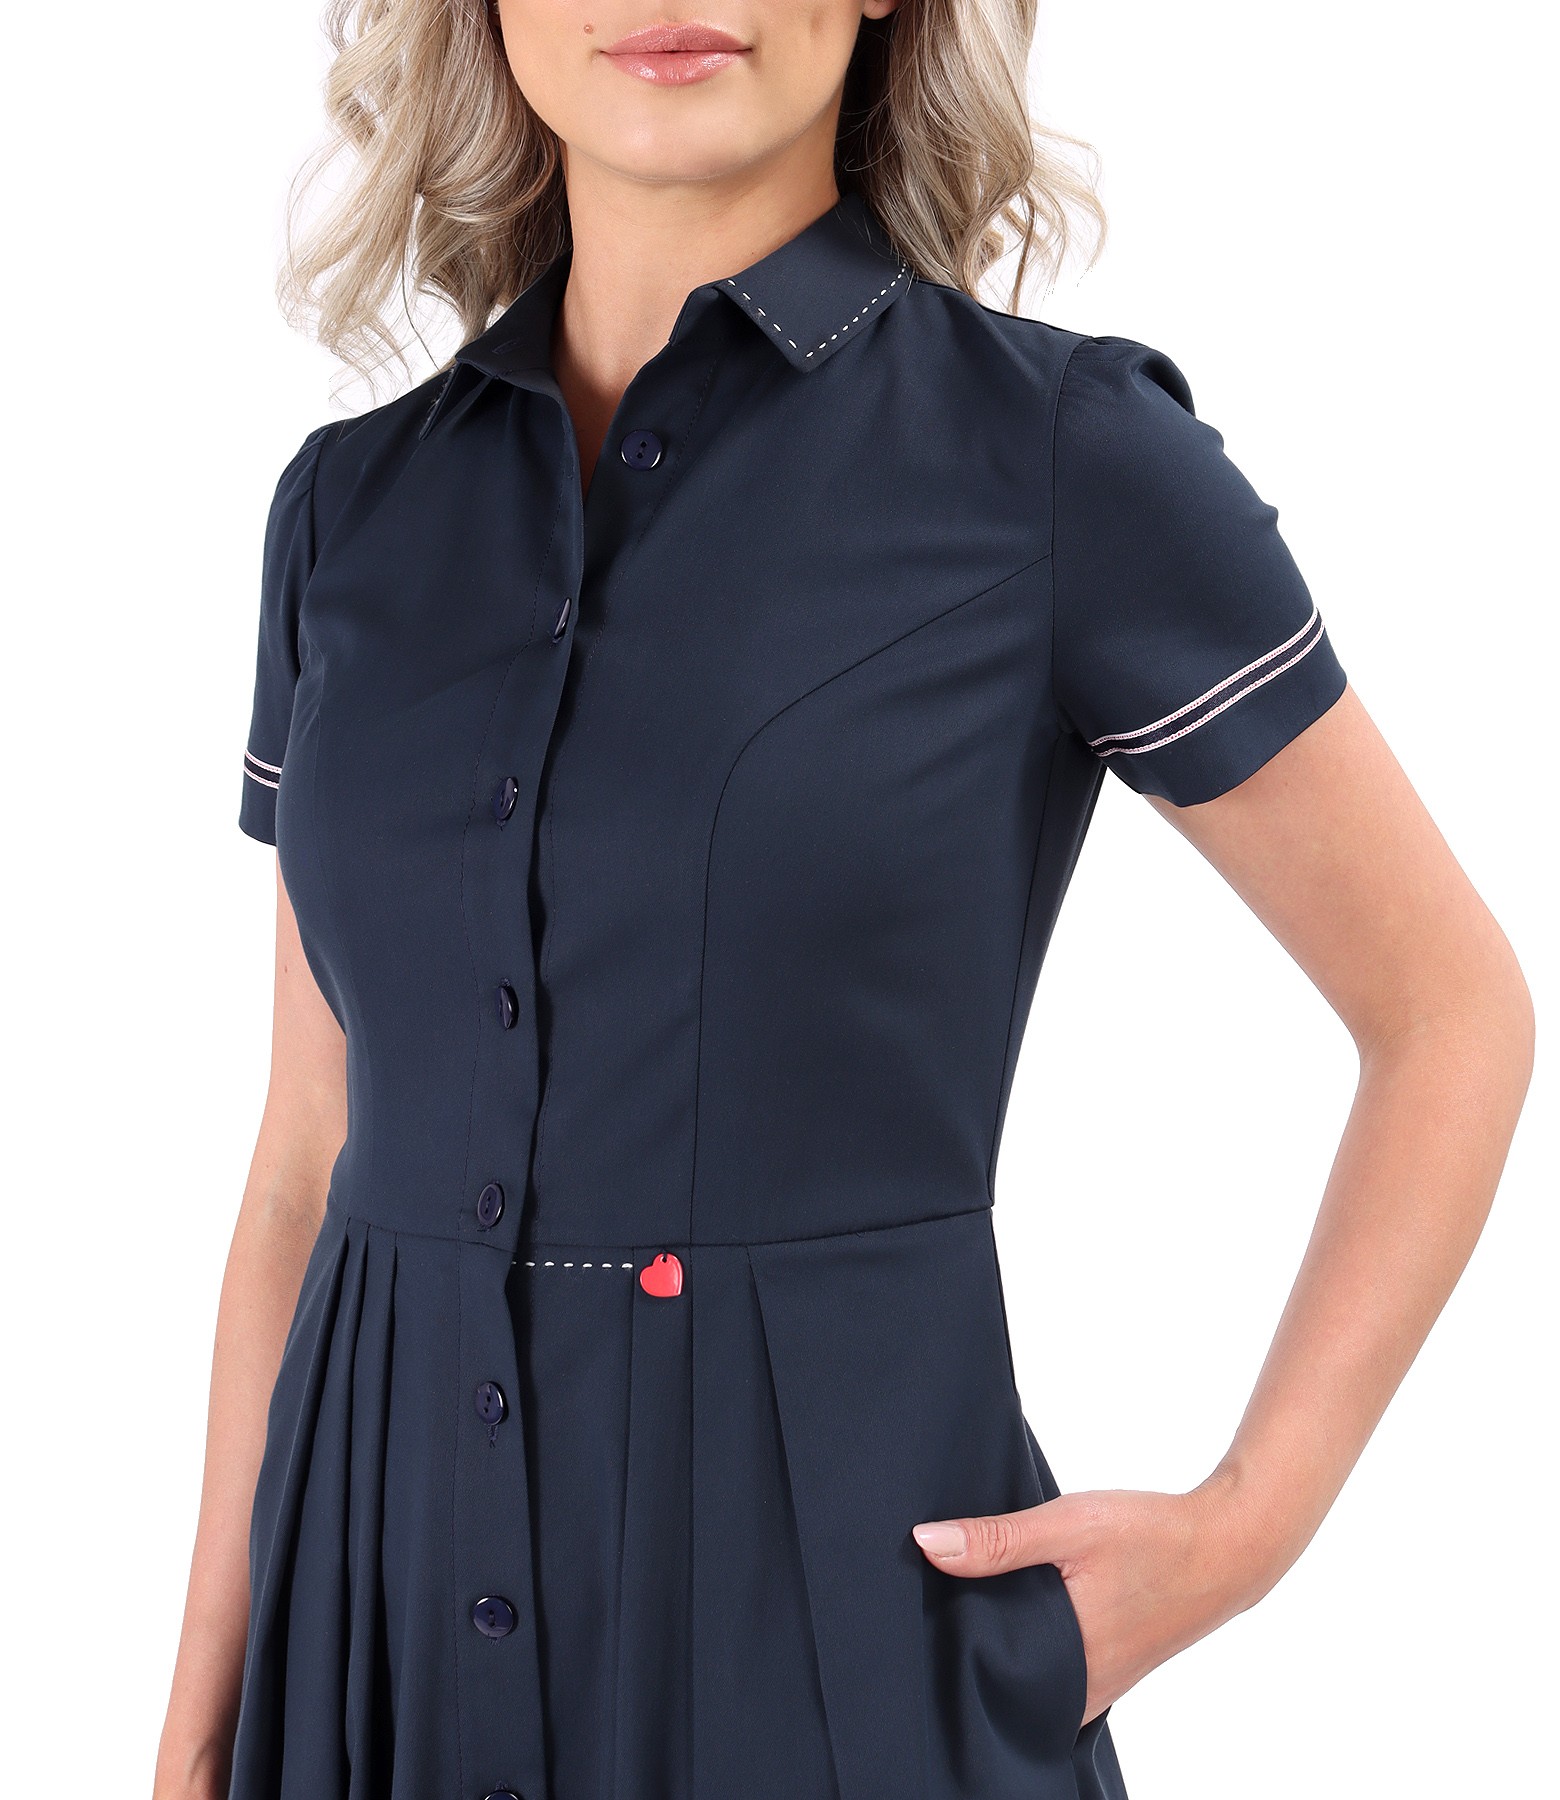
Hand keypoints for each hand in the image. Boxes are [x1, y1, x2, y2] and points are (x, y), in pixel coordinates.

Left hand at [911, 1472, 1285, 1728]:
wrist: (1228, 1547)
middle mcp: (1080, 1691)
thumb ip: (998, 1540)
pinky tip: (1020, 1598)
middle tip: (940, 1590)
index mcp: (1065, 1668)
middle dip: (970, 1637)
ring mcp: (1097, 1684)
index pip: (980, 1671)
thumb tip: (926, 1543)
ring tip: (977, 1590)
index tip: (918, 1602)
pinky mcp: (1108, 1668)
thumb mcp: (1069, 1526)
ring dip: (1004, 1633)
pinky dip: (1033, 1633)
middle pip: (1000, 1674)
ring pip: (1027, 1669)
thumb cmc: (1153, 1536)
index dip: (945, 1637)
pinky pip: (1053, 1663)